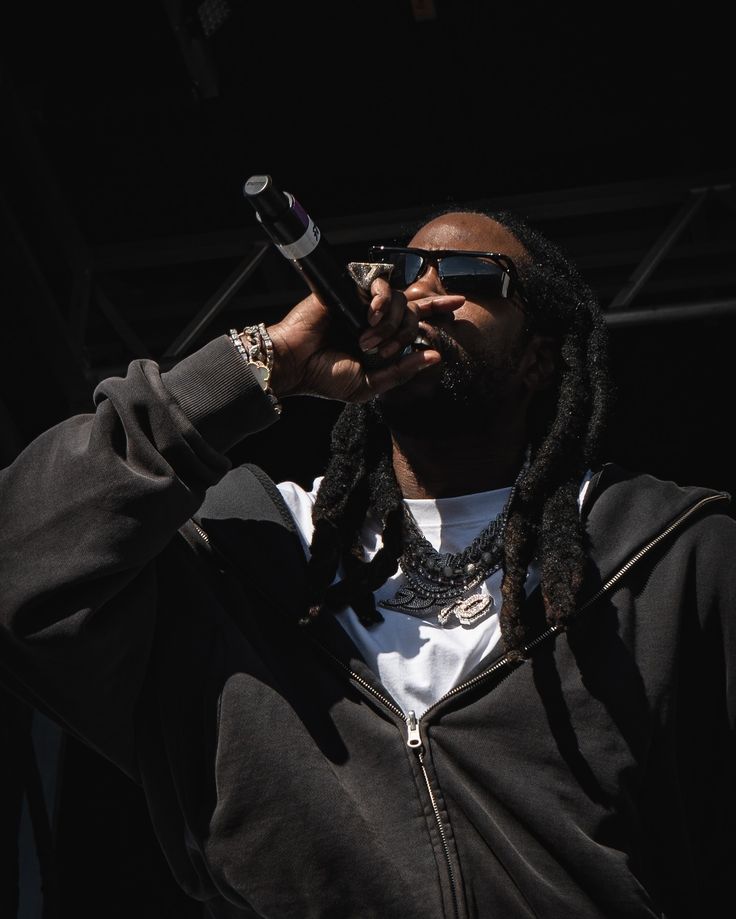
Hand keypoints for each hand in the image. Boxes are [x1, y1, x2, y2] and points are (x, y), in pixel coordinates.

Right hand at [266, 279, 463, 402]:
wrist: (296, 364)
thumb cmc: (326, 376)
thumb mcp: (370, 384)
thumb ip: (402, 371)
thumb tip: (434, 356)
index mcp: (382, 338)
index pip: (415, 317)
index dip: (438, 307)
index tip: (459, 302)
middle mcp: (375, 317)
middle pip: (413, 310)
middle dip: (405, 332)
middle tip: (382, 349)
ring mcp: (364, 302)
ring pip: (400, 299)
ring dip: (390, 324)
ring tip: (367, 340)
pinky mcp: (351, 287)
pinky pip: (381, 284)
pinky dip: (382, 301)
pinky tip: (370, 317)